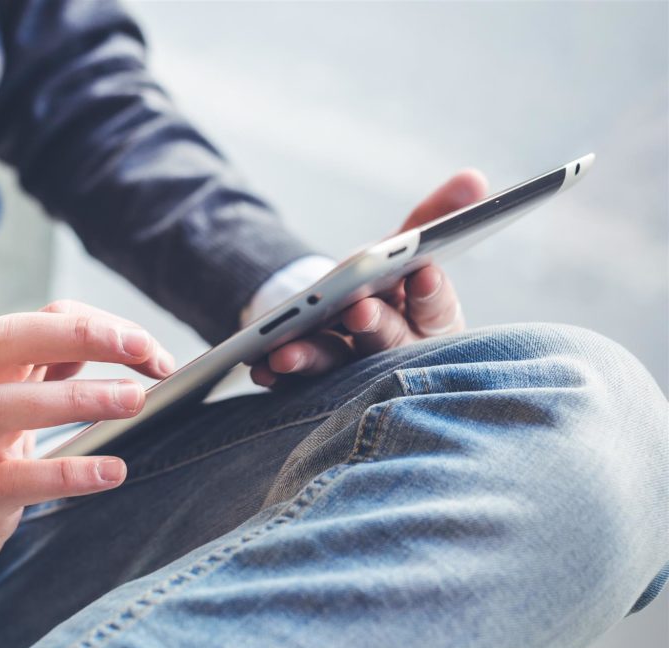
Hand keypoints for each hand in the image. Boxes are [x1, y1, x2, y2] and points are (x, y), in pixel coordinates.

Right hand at [0, 300, 173, 605]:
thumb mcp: (15, 409)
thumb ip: (60, 377)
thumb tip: (139, 355)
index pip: (43, 321)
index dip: (101, 325)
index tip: (152, 352)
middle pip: (8, 339)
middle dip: (79, 333)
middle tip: (143, 349)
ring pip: (4, 406)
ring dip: (75, 398)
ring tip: (135, 401)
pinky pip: (11, 483)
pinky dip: (63, 475)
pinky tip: (112, 471)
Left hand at [251, 169, 488, 386]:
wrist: (339, 311)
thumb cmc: (385, 280)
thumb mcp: (404, 246)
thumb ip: (435, 218)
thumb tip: (473, 178)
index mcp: (430, 320)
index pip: (438, 309)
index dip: (432, 294)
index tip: (425, 272)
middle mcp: (396, 351)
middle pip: (389, 340)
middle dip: (375, 324)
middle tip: (359, 310)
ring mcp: (354, 371)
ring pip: (338, 365)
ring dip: (314, 358)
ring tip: (286, 352)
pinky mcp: (315, 383)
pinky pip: (297, 383)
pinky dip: (278, 375)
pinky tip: (260, 367)